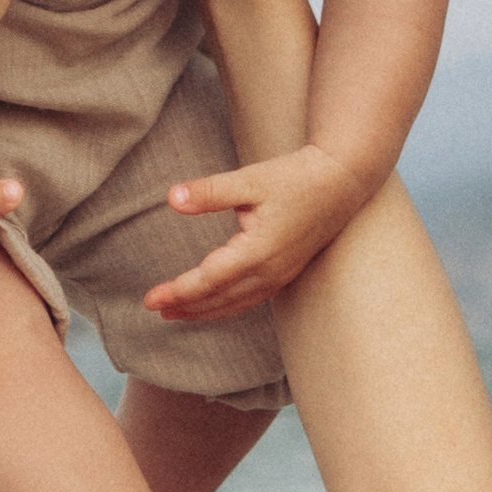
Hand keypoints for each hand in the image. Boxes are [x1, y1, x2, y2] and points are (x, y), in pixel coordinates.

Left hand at [143, 143, 374, 325]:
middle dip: (185, 307)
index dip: (178, 291)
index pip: (209, 280)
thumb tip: (172, 198)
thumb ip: (210, 192)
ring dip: (203, 312)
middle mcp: (270, 271)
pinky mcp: (285, 273)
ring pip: (235, 304)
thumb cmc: (295, 177)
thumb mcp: (250, 179)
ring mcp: (280, 276)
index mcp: (258, 251)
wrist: (342, 182)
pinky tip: (212, 304)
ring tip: (174, 313)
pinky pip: (250, 300)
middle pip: (219, 299)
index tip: (149, 299)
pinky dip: (226, 307)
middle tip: (153, 307)